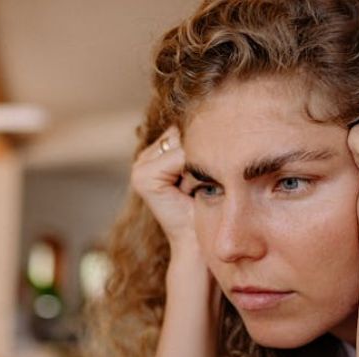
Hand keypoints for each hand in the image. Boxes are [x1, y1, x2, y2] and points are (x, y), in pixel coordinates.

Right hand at [131, 126, 198, 267]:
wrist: (198, 243)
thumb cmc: (208, 206)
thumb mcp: (206, 168)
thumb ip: (200, 142)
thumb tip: (218, 111)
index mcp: (157, 153)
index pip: (186, 126)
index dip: (205, 141)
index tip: (210, 169)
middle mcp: (144, 157)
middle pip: (183, 130)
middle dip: (201, 149)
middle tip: (204, 181)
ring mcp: (139, 166)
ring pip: (183, 141)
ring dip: (198, 161)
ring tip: (197, 185)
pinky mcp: (142, 177)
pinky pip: (180, 157)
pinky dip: (192, 171)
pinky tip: (190, 190)